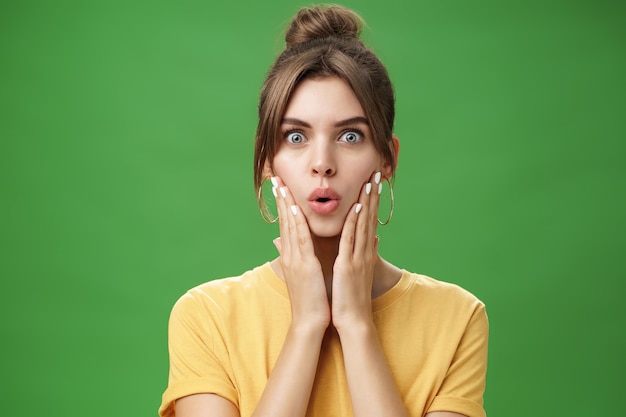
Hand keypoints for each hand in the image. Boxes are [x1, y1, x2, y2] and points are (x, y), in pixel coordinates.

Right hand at [272, 176, 330, 330]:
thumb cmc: (310, 299)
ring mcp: (295, 259)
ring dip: (287, 204)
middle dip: (280, 198)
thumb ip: (298, 257)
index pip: (286, 224)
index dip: (283, 205)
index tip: (280, 187)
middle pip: (284, 220)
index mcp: (292, 255)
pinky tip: (297, 208)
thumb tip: (289, 247)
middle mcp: (290, 254)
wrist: (310, 322)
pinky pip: (301, 239)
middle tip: (275, 178)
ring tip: (282, 185)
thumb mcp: (302, 275)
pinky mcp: (304, 265)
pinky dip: (299, 222)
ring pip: (290, 226)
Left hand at [331, 171, 381, 330]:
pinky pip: (352, 240)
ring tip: (369, 182)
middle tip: (375, 173)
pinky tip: (357, 207)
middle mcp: (364, 251)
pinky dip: (354, 223)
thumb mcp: (360, 271)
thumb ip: (366, 252)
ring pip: (363, 224)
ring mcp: (358, 257)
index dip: (371, 200)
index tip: (373, 182)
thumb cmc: (352, 297)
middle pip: (369, 217)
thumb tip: (374, 239)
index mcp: (364, 251)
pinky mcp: (349, 264)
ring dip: (366, 202)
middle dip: (372, 195)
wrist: (353, 320)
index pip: (369, 220)